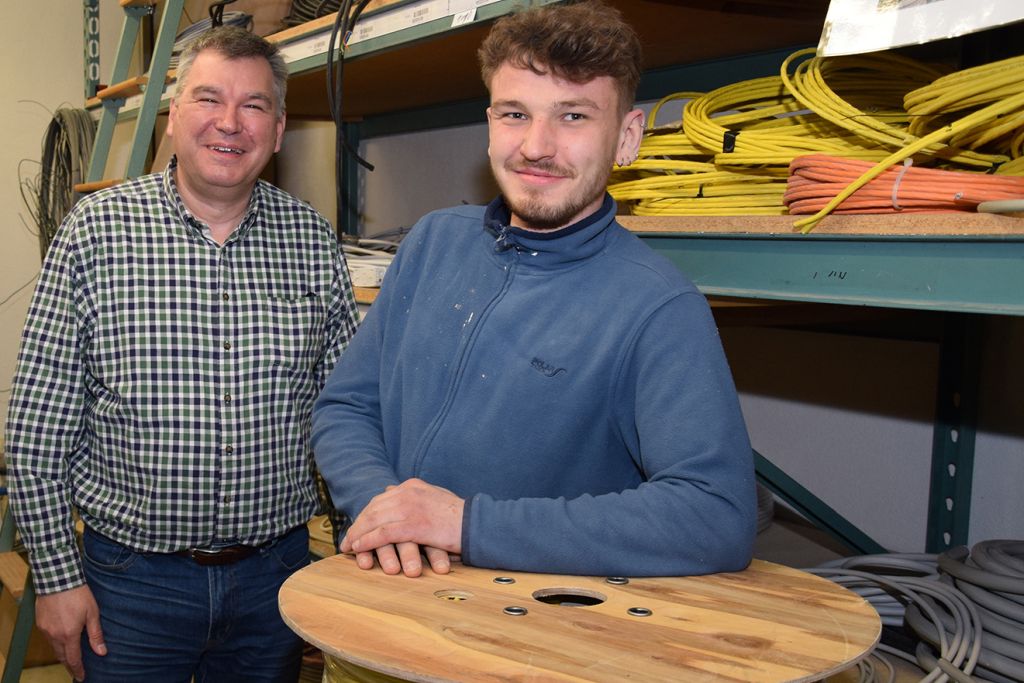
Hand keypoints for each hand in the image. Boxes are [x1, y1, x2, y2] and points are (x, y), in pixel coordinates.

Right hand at [35, 585, 105, 680]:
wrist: (57, 579)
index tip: (82, 677)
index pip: (73, 658)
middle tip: (76, 670)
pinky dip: (55, 642)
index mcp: (69, 635)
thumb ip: (96, 634)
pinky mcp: (40, 623)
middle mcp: (55, 635)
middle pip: (61, 656)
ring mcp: (45, 630)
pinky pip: (48, 638)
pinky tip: (62, 640)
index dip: (78, 669)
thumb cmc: (78, 594)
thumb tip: (101, 652)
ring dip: (62, 653)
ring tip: (71, 656)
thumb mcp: (92, 613)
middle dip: (69, 664)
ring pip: (54, 648)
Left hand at [341, 479, 463, 576]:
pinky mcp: (414, 525)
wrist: (477, 523)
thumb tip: (393, 493)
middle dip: (358, 524)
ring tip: (349, 546)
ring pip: (375, 520)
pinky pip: (383, 533)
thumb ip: (415, 497)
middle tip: (347, 539)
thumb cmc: (459, 517)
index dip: (366, 514)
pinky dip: (368, 541)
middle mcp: (408, 493)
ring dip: (358, 534)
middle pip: (374, 508)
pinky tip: (360, 548)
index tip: (357, 527)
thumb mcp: (434, 498)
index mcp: (412, 486)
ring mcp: (411, 508)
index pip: (381, 499)